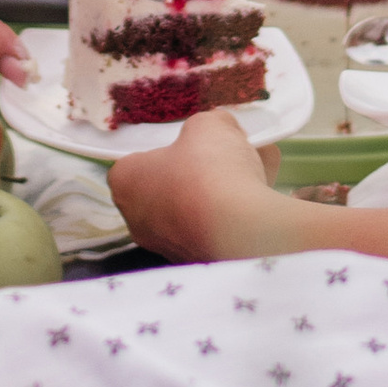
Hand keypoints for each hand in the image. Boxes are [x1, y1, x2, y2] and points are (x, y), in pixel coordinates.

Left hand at [108, 104, 293, 263]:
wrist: (240, 229)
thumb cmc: (208, 172)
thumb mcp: (209, 125)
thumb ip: (208, 125)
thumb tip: (218, 129)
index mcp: (125, 182)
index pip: (139, 160)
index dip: (169, 147)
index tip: (193, 142)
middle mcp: (138, 220)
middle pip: (171, 185)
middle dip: (201, 168)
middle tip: (227, 151)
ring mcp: (169, 246)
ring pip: (197, 208)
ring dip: (224, 188)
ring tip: (256, 165)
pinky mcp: (200, 262)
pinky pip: (216, 228)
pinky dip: (236, 211)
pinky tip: (262, 191)